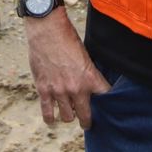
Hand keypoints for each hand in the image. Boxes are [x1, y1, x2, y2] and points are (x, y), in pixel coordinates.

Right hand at [23, 13, 110, 128]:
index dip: (107, 103)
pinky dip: (50, 118)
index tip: (107, 107)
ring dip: (69, 116)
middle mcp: (76, 88)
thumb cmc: (67, 37)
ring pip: (67, 117)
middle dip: (87, 120)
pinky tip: (52, 118)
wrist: (47, 30)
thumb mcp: (85, 55)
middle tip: (86, 122)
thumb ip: (88, 72)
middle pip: (85, 115)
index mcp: (90, 78)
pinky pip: (48, 113)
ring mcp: (59, 91)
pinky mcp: (44, 90)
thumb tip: (90, 84)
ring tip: (69, 114)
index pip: (105, 98)